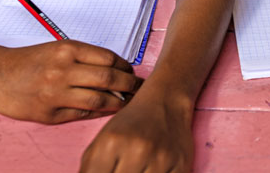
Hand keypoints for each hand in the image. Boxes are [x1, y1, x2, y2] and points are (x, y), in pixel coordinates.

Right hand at [0, 40, 140, 123]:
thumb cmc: (30, 60)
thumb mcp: (58, 49)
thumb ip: (85, 57)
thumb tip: (118, 69)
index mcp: (67, 49)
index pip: (108, 58)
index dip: (125, 66)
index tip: (132, 71)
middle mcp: (63, 70)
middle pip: (108, 78)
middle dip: (129, 84)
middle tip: (139, 87)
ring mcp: (56, 93)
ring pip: (99, 100)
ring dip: (118, 102)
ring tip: (127, 101)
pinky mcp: (49, 113)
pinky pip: (82, 114)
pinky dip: (98, 113)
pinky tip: (106, 110)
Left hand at [80, 82, 194, 172]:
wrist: (165, 102)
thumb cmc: (130, 125)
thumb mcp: (102, 141)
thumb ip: (89, 169)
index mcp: (111, 143)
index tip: (109, 171)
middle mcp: (137, 150)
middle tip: (121, 169)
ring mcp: (161, 158)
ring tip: (135, 168)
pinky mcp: (180, 165)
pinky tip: (150, 170)